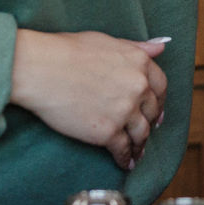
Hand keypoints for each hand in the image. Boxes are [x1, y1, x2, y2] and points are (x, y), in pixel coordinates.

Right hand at [8, 30, 168, 170]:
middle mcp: (138, 87)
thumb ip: (136, 48)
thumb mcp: (107, 41)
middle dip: (150, 123)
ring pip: (141, 133)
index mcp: (139, 63)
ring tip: (137, 153)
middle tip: (146, 132)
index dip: (158, 100)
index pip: (160, 86)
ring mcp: (124, 111)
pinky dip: (125, 158)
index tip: (156, 110)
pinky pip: (123, 149)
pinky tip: (125, 163)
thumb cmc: (67, 51)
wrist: (42, 69)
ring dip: (140, 145)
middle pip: (152, 111)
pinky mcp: (107, 132)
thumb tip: (160, 47)